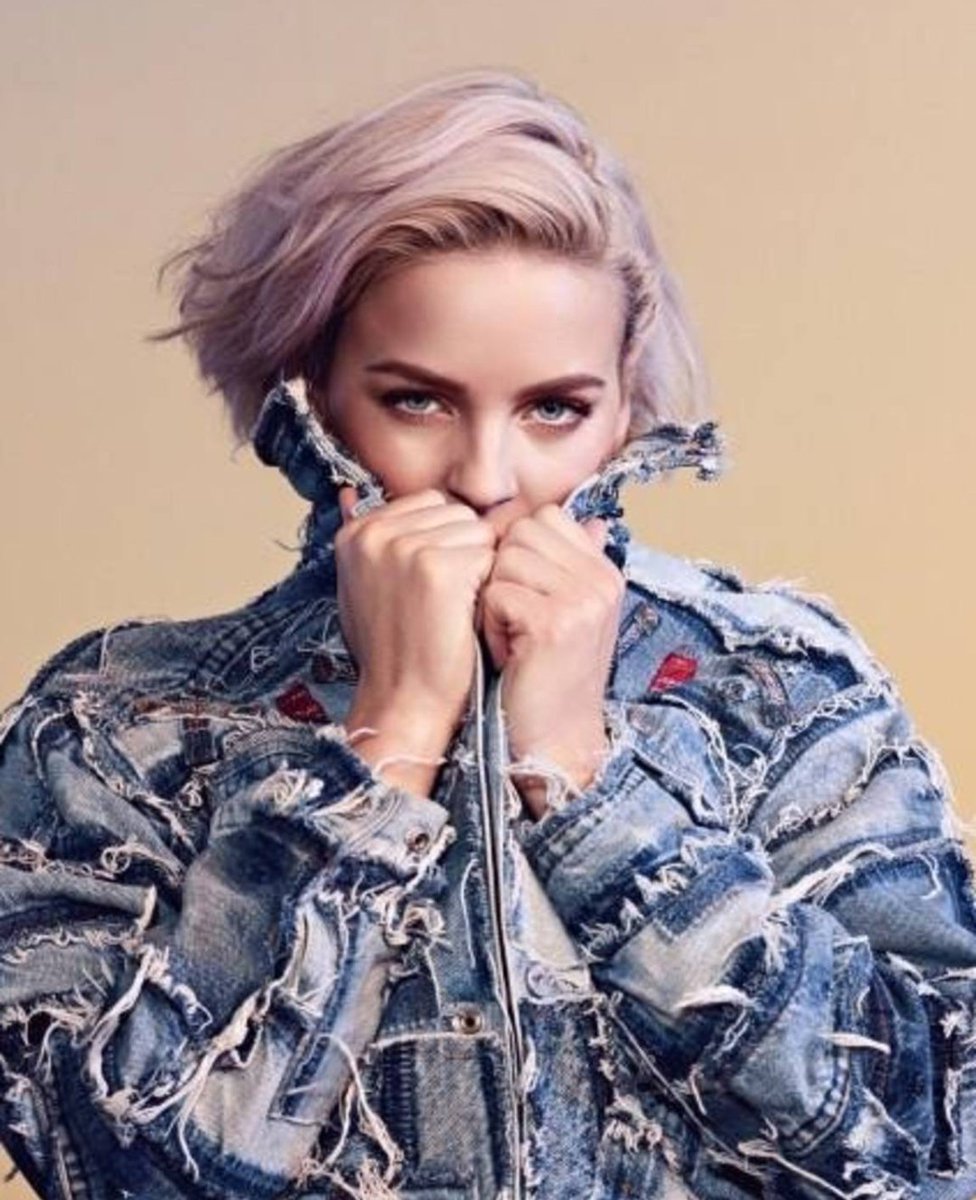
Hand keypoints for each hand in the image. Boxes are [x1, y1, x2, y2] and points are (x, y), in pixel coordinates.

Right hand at [334, 485, 496, 794]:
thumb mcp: (366, 586)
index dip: (445, 543)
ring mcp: (404, 548)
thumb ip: (373, 541)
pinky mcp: (436, 568)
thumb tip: (348, 491)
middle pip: (456, 512)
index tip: (432, 586)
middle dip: (464, 551)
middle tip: (446, 602)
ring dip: (480, 568)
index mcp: (356, 533)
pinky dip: (489, 587)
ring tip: (455, 609)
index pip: (431, 503)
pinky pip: (490, 556)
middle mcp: (375, 533)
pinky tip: (468, 616)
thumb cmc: (393, 652)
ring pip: (477, 532)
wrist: (403, 702)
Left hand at [477, 505, 624, 818]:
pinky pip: (496, 593)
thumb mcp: (569, 614)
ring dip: (494, 600)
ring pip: (504, 560)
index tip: (525, 597)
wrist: (556, 741)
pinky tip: (506, 653)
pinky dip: (490, 626)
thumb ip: (571, 565)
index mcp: (604, 572)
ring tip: (510, 638)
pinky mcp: (553, 623)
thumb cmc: (549, 678)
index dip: (518, 552)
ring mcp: (581, 600)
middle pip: (521, 532)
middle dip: (503, 573)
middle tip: (514, 619)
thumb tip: (590, 520)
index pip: (546, 517)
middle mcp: (600, 580)